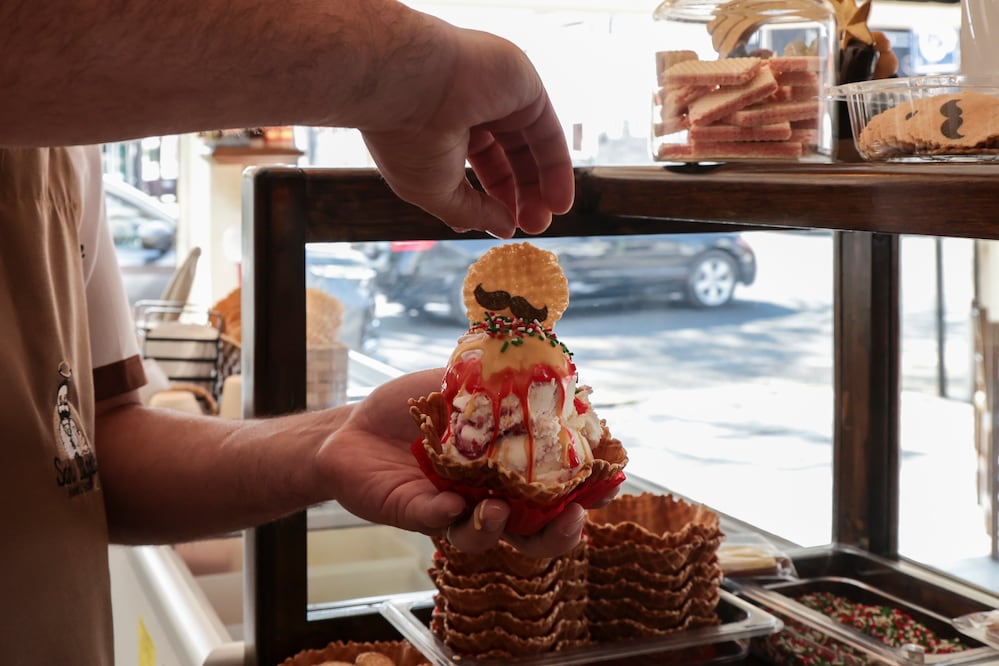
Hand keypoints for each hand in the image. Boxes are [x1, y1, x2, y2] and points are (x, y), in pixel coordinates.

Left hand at [319, 368, 585, 557]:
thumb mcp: (462, 384)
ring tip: (498, 508)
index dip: (589, 493)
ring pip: (486, 536)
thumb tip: (560, 373)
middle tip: (572, 519)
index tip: (611, 483)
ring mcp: (453, 510)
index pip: (558, 490)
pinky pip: (436, 522)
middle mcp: (487, 498)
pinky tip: (452, 502)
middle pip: (534, 533)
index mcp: (508, 470)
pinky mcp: (416, 514)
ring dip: (500, 528)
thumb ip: (505, 384)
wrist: (354, 425)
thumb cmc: (414, 407)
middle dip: (560, 533)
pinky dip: (446, 515)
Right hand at [360, 27, 574, 238]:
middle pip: (509, 158)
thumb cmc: (408, 139)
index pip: (481, 164)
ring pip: (531, 148)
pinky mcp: (525, 86)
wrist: (406, 86)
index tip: (503, 227)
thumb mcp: (435, 192)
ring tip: (541, 223)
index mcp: (445, 125)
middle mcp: (474, 107)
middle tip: (530, 228)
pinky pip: (549, 133)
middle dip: (520, 197)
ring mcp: (500, 94)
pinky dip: (558, 170)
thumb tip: (505, 228)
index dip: (493, 198)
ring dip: (542, 189)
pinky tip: (558, 204)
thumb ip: (473, 213)